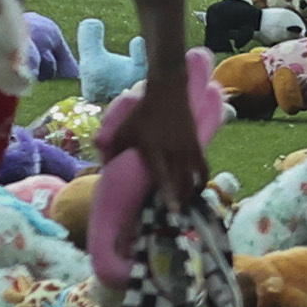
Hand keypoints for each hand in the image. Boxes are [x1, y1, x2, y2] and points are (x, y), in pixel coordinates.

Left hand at [120, 72, 213, 207]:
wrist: (168, 92)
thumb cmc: (141, 114)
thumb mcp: (122, 132)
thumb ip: (112, 152)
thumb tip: (104, 170)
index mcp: (154, 149)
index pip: (163, 177)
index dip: (169, 195)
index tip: (172, 210)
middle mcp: (174, 151)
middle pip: (182, 181)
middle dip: (182, 199)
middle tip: (178, 213)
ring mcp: (188, 147)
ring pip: (195, 176)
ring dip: (192, 191)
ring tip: (187, 202)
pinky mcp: (197, 143)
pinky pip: (202, 166)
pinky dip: (201, 178)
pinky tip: (197, 186)